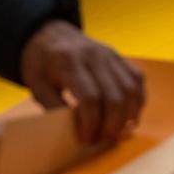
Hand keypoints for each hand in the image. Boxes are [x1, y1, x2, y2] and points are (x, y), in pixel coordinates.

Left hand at [19, 21, 144, 144]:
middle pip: (114, 97)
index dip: (91, 123)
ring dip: (127, 117)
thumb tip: (74, 129)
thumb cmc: (40, 63)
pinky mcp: (119, 56)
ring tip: (115, 132)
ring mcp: (109, 54)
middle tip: (100, 139)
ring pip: (130, 90)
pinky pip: (137, 80)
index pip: (89, 98)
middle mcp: (92, 56)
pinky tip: (128, 117)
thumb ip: (53, 106)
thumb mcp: (36, 84)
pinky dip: (137, 101)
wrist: (48, 34)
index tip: (85, 138)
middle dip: (110, 126)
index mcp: (67, 62)